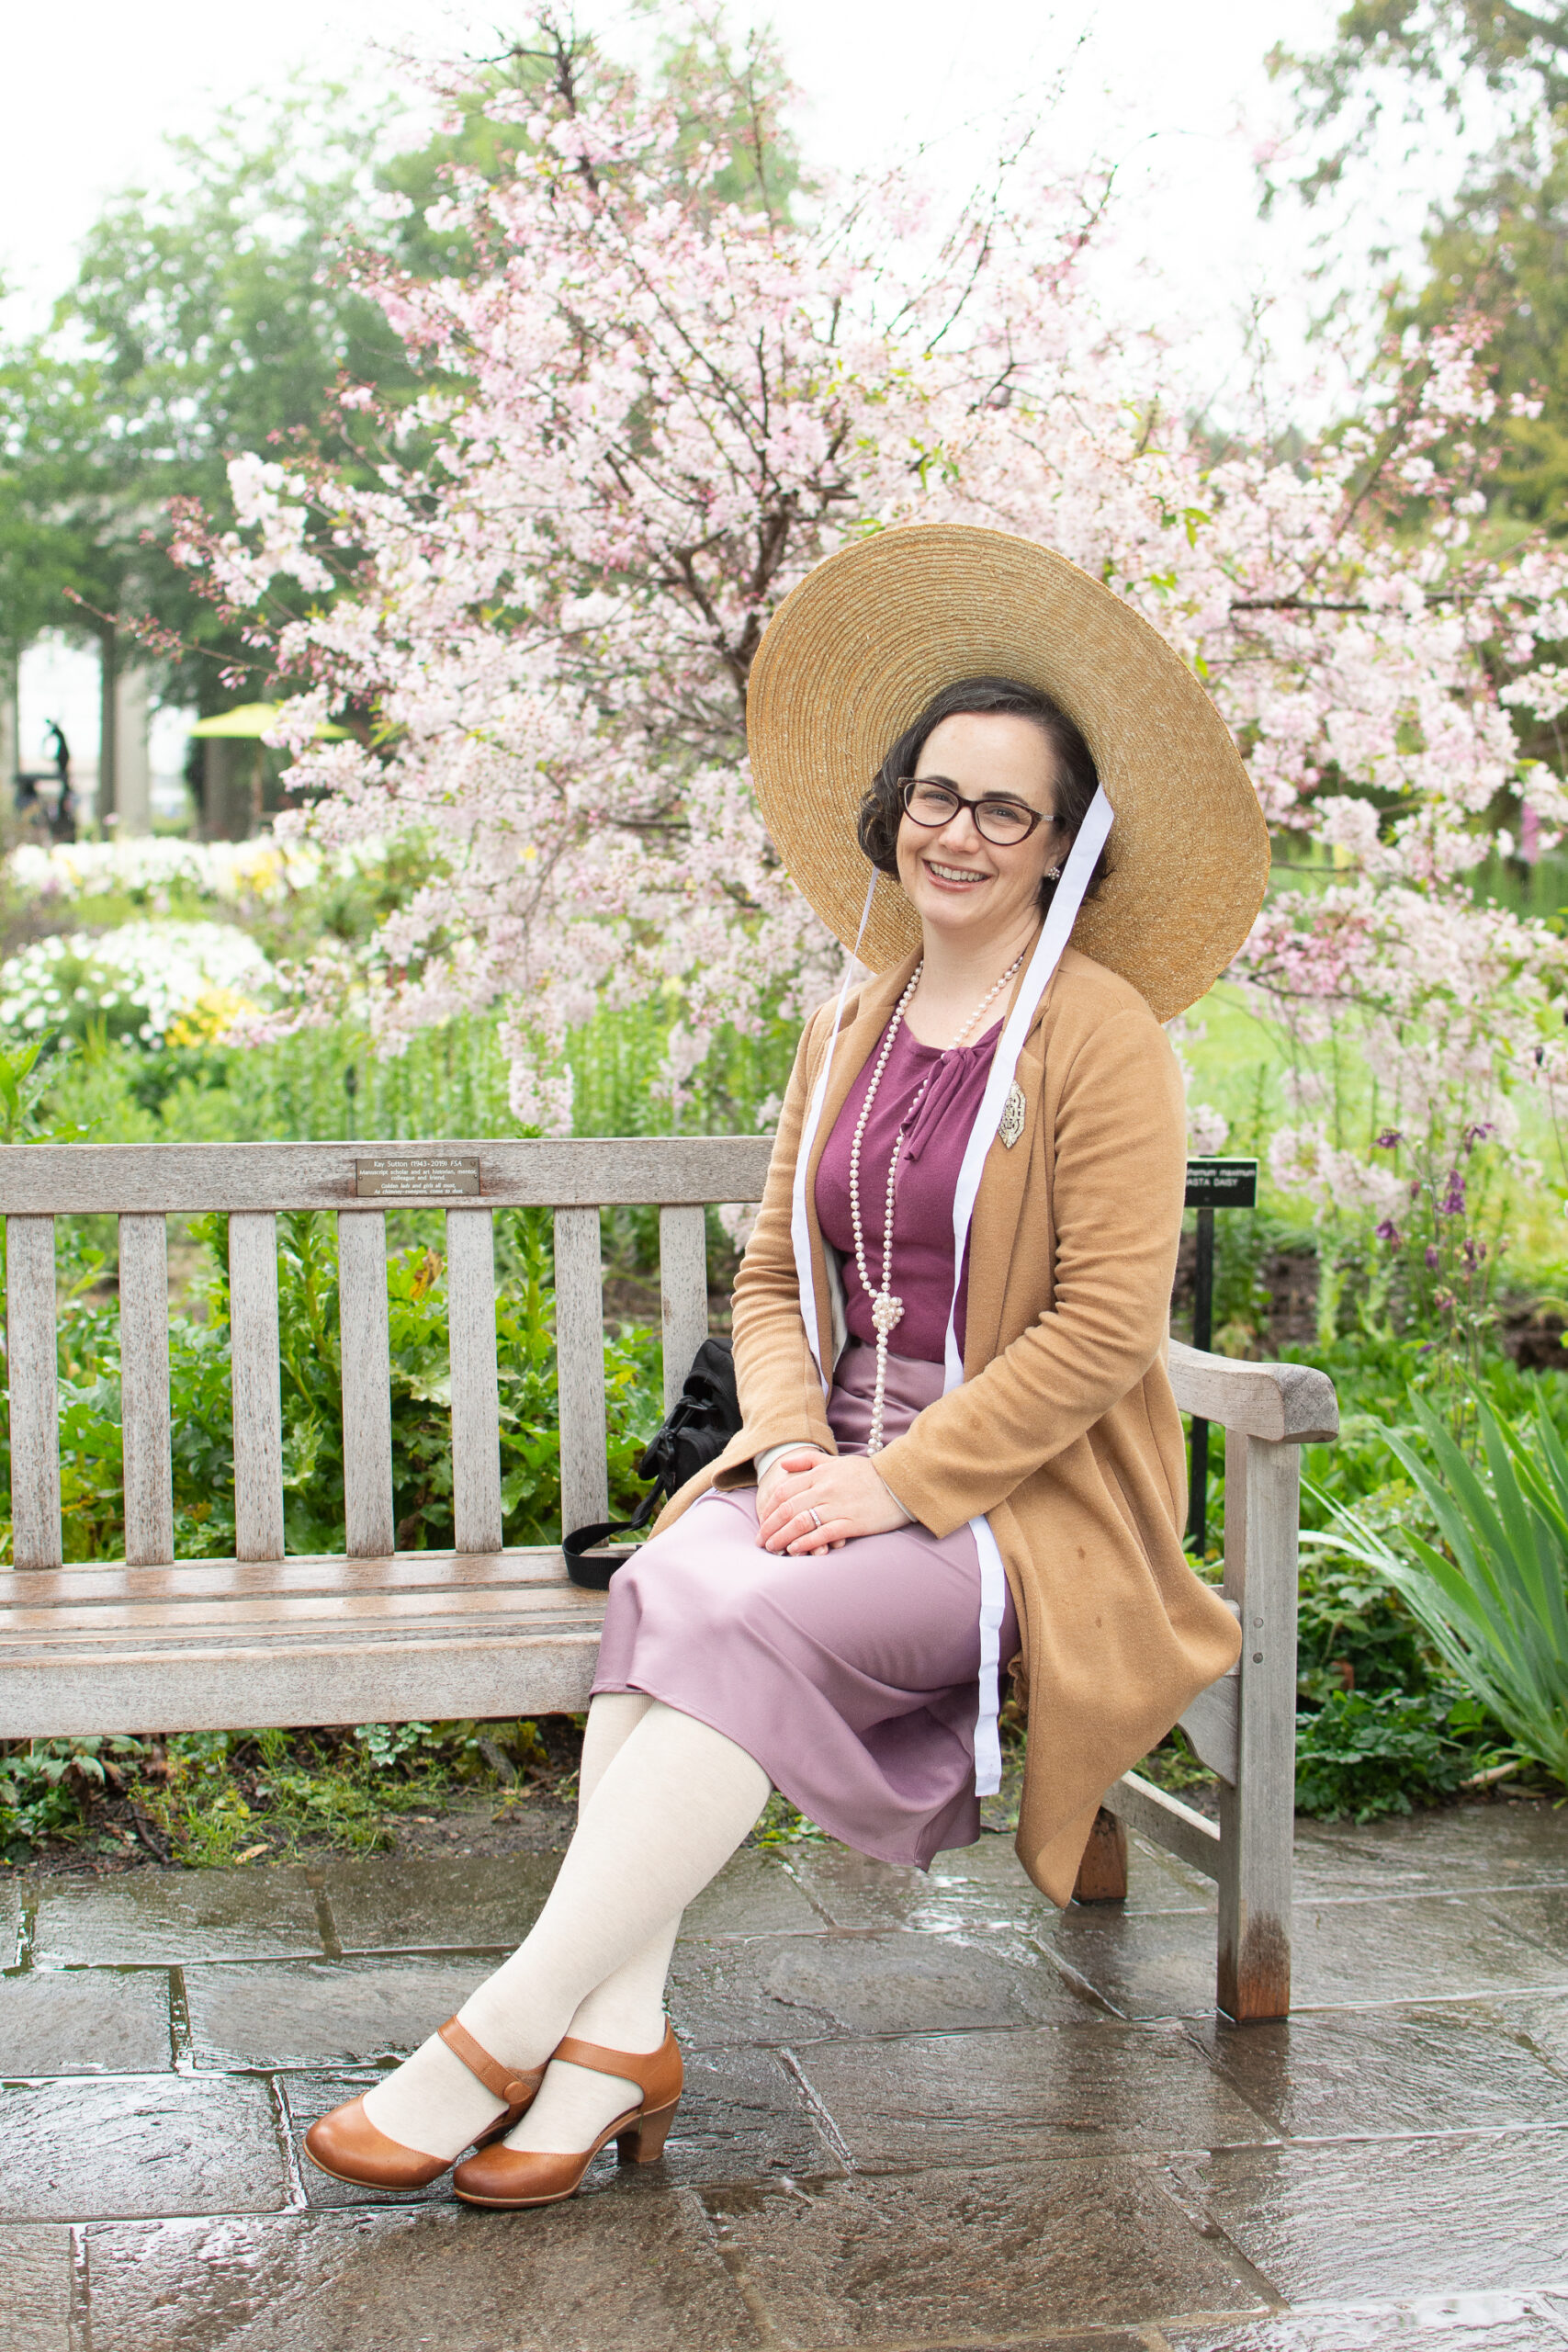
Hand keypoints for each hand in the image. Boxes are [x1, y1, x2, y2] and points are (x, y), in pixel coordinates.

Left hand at [756, 1449, 912, 1553]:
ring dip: (782, 1538)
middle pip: (787, 1509)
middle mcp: (825, 1489)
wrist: (901, 1482)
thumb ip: (809, 1461)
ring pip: (801, 1522)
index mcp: (820, 1474)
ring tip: (773, 1549)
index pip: (784, 1491)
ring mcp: (838, 1506)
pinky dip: (806, 1542)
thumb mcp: (837, 1461)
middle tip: (761, 1542)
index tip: (762, 1522)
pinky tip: (795, 1550)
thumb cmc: (869, 1473)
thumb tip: (783, 1464)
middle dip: (769, 1527)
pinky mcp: (852, 1522)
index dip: (768, 1509)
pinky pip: (823, 1534)